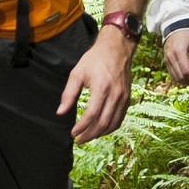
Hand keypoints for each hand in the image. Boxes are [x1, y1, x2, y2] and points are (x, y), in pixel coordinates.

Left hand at [61, 27, 136, 141]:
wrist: (116, 49)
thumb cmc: (95, 60)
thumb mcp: (77, 73)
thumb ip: (68, 94)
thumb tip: (60, 112)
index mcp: (101, 88)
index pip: (91, 115)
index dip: (81, 127)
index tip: (72, 133)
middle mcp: (115, 94)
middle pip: (102, 123)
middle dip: (89, 135)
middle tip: (78, 140)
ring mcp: (123, 97)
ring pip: (112, 124)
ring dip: (99, 134)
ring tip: (88, 136)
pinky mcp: (127, 98)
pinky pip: (120, 119)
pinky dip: (110, 128)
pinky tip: (100, 130)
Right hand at [160, 25, 188, 87]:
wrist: (174, 26)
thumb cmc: (187, 33)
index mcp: (179, 52)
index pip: (186, 71)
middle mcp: (171, 57)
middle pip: (181, 77)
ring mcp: (167, 60)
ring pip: (176, 78)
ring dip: (187, 83)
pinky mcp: (166, 62)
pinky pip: (172, 75)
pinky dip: (181, 79)